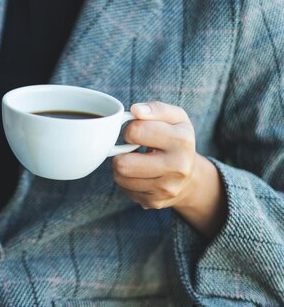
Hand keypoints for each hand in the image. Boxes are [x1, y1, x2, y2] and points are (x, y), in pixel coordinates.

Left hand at [112, 102, 225, 236]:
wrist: (189, 176)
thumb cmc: (176, 140)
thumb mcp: (174, 118)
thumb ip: (155, 108)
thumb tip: (136, 110)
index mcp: (182, 140)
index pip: (135, 131)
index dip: (130, 129)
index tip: (137, 132)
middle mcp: (178, 167)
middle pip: (123, 163)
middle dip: (120, 153)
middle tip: (130, 149)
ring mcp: (166, 188)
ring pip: (120, 178)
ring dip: (121, 167)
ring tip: (134, 161)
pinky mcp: (155, 202)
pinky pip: (124, 190)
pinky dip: (126, 180)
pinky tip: (139, 174)